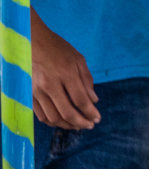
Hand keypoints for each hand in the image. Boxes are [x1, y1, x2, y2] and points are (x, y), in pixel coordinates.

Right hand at [31, 11, 99, 129]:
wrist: (34, 43)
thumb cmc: (59, 49)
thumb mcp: (78, 59)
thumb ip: (87, 80)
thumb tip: (94, 100)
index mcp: (66, 73)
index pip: (80, 100)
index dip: (90, 112)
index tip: (97, 118)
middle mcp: (51, 85)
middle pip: (67, 112)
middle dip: (81, 122)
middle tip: (90, 125)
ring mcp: (38, 92)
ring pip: (53, 117)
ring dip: (67, 125)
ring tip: (78, 125)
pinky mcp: (30, 96)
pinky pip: (41, 115)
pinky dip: (53, 122)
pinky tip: (62, 121)